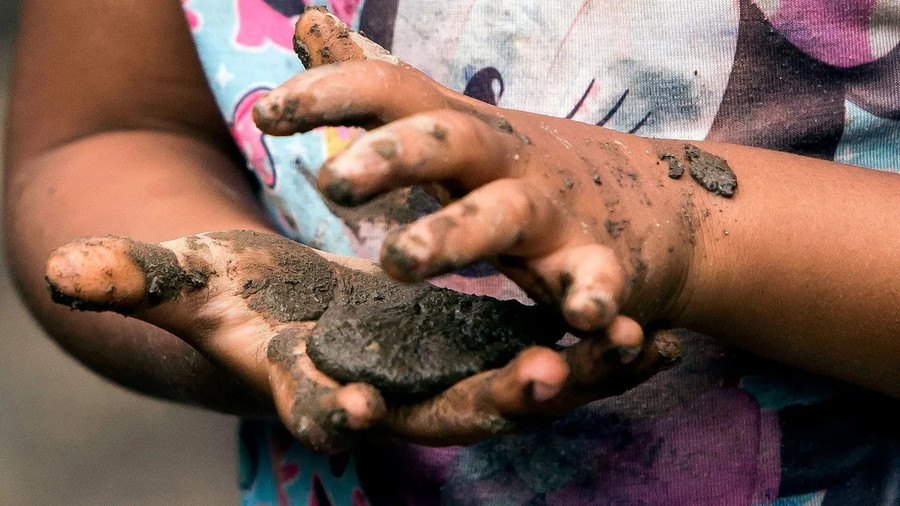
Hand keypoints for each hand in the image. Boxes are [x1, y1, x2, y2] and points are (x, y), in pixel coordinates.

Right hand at [45, 231, 678, 449]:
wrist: (281, 307)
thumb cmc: (231, 296)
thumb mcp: (185, 278)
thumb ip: (134, 279)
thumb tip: (59, 272)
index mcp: (311, 377)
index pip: (316, 405)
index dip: (328, 411)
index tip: (357, 411)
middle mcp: (384, 389)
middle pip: (437, 410)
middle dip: (489, 399)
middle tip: (543, 375)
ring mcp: (436, 374)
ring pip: (511, 388)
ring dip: (570, 375)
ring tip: (632, 344)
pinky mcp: (471, 347)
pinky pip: (542, 351)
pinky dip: (592, 346)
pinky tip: (646, 328)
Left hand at [253, 8, 709, 336]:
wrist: (657, 204)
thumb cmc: (527, 167)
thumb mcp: (451, 122)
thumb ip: (375, 84)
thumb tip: (307, 20)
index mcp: (460, 131)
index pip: (392, 91)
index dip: (331, 96)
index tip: (266, 114)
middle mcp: (503, 160)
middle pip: (445, 142)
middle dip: (391, 156)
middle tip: (330, 185)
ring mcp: (555, 209)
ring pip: (501, 216)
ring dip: (452, 234)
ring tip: (397, 261)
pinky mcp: (602, 261)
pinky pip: (595, 279)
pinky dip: (592, 294)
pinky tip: (585, 317)